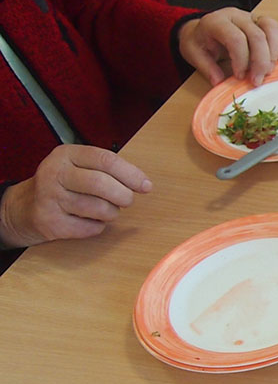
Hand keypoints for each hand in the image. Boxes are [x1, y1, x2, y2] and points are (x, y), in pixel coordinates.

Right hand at [0, 145, 152, 248]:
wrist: (25, 207)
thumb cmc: (64, 185)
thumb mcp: (79, 167)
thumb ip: (108, 170)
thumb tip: (144, 184)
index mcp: (66, 154)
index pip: (106, 160)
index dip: (131, 174)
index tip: (146, 186)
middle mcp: (54, 173)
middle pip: (101, 184)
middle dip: (123, 196)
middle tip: (126, 200)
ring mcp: (49, 198)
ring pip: (98, 208)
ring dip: (111, 213)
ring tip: (105, 210)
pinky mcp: (50, 222)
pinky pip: (90, 228)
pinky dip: (98, 227)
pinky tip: (89, 220)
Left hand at [178, 8, 277, 86]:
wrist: (202, 30)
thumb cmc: (200, 42)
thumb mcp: (194, 54)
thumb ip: (206, 67)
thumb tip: (219, 81)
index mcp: (217, 21)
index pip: (236, 38)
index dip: (241, 60)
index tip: (239, 76)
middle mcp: (236, 16)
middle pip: (257, 36)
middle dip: (260, 62)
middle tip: (257, 81)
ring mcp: (251, 17)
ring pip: (272, 29)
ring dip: (273, 54)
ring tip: (267, 72)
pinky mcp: (262, 23)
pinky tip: (274, 63)